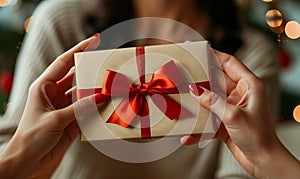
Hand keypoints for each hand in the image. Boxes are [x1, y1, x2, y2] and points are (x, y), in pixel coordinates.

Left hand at [0, 34, 102, 177]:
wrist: (28, 160)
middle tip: (110, 66)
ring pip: (85, 94)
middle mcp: (56, 94)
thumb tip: (100, 96)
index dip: (79, 49)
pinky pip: (88, 110)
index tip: (95, 40)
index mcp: (44, 87)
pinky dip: (98, 108)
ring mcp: (66, 107)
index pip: (64, 63)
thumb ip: (78, 108)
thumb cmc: (32, 137)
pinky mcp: (73, 120)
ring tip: (113, 86)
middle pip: (77, 77)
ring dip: (98, 91)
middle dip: (92, 71)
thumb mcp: (54, 119)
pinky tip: (109, 106)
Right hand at [181, 50, 299, 177]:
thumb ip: (213, 101)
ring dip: (197, 102)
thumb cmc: (258, 137)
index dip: (214, 55)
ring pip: (210, 99)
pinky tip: (188, 134)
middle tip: (183, 73)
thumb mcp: (233, 116)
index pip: (229, 63)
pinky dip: (199, 125)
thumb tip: (195, 91)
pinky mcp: (225, 121)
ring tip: (181, 100)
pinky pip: (208, 118)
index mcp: (249, 86)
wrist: (262, 162)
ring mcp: (231, 108)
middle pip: (216, 80)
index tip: (199, 49)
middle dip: (200, 78)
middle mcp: (240, 94)